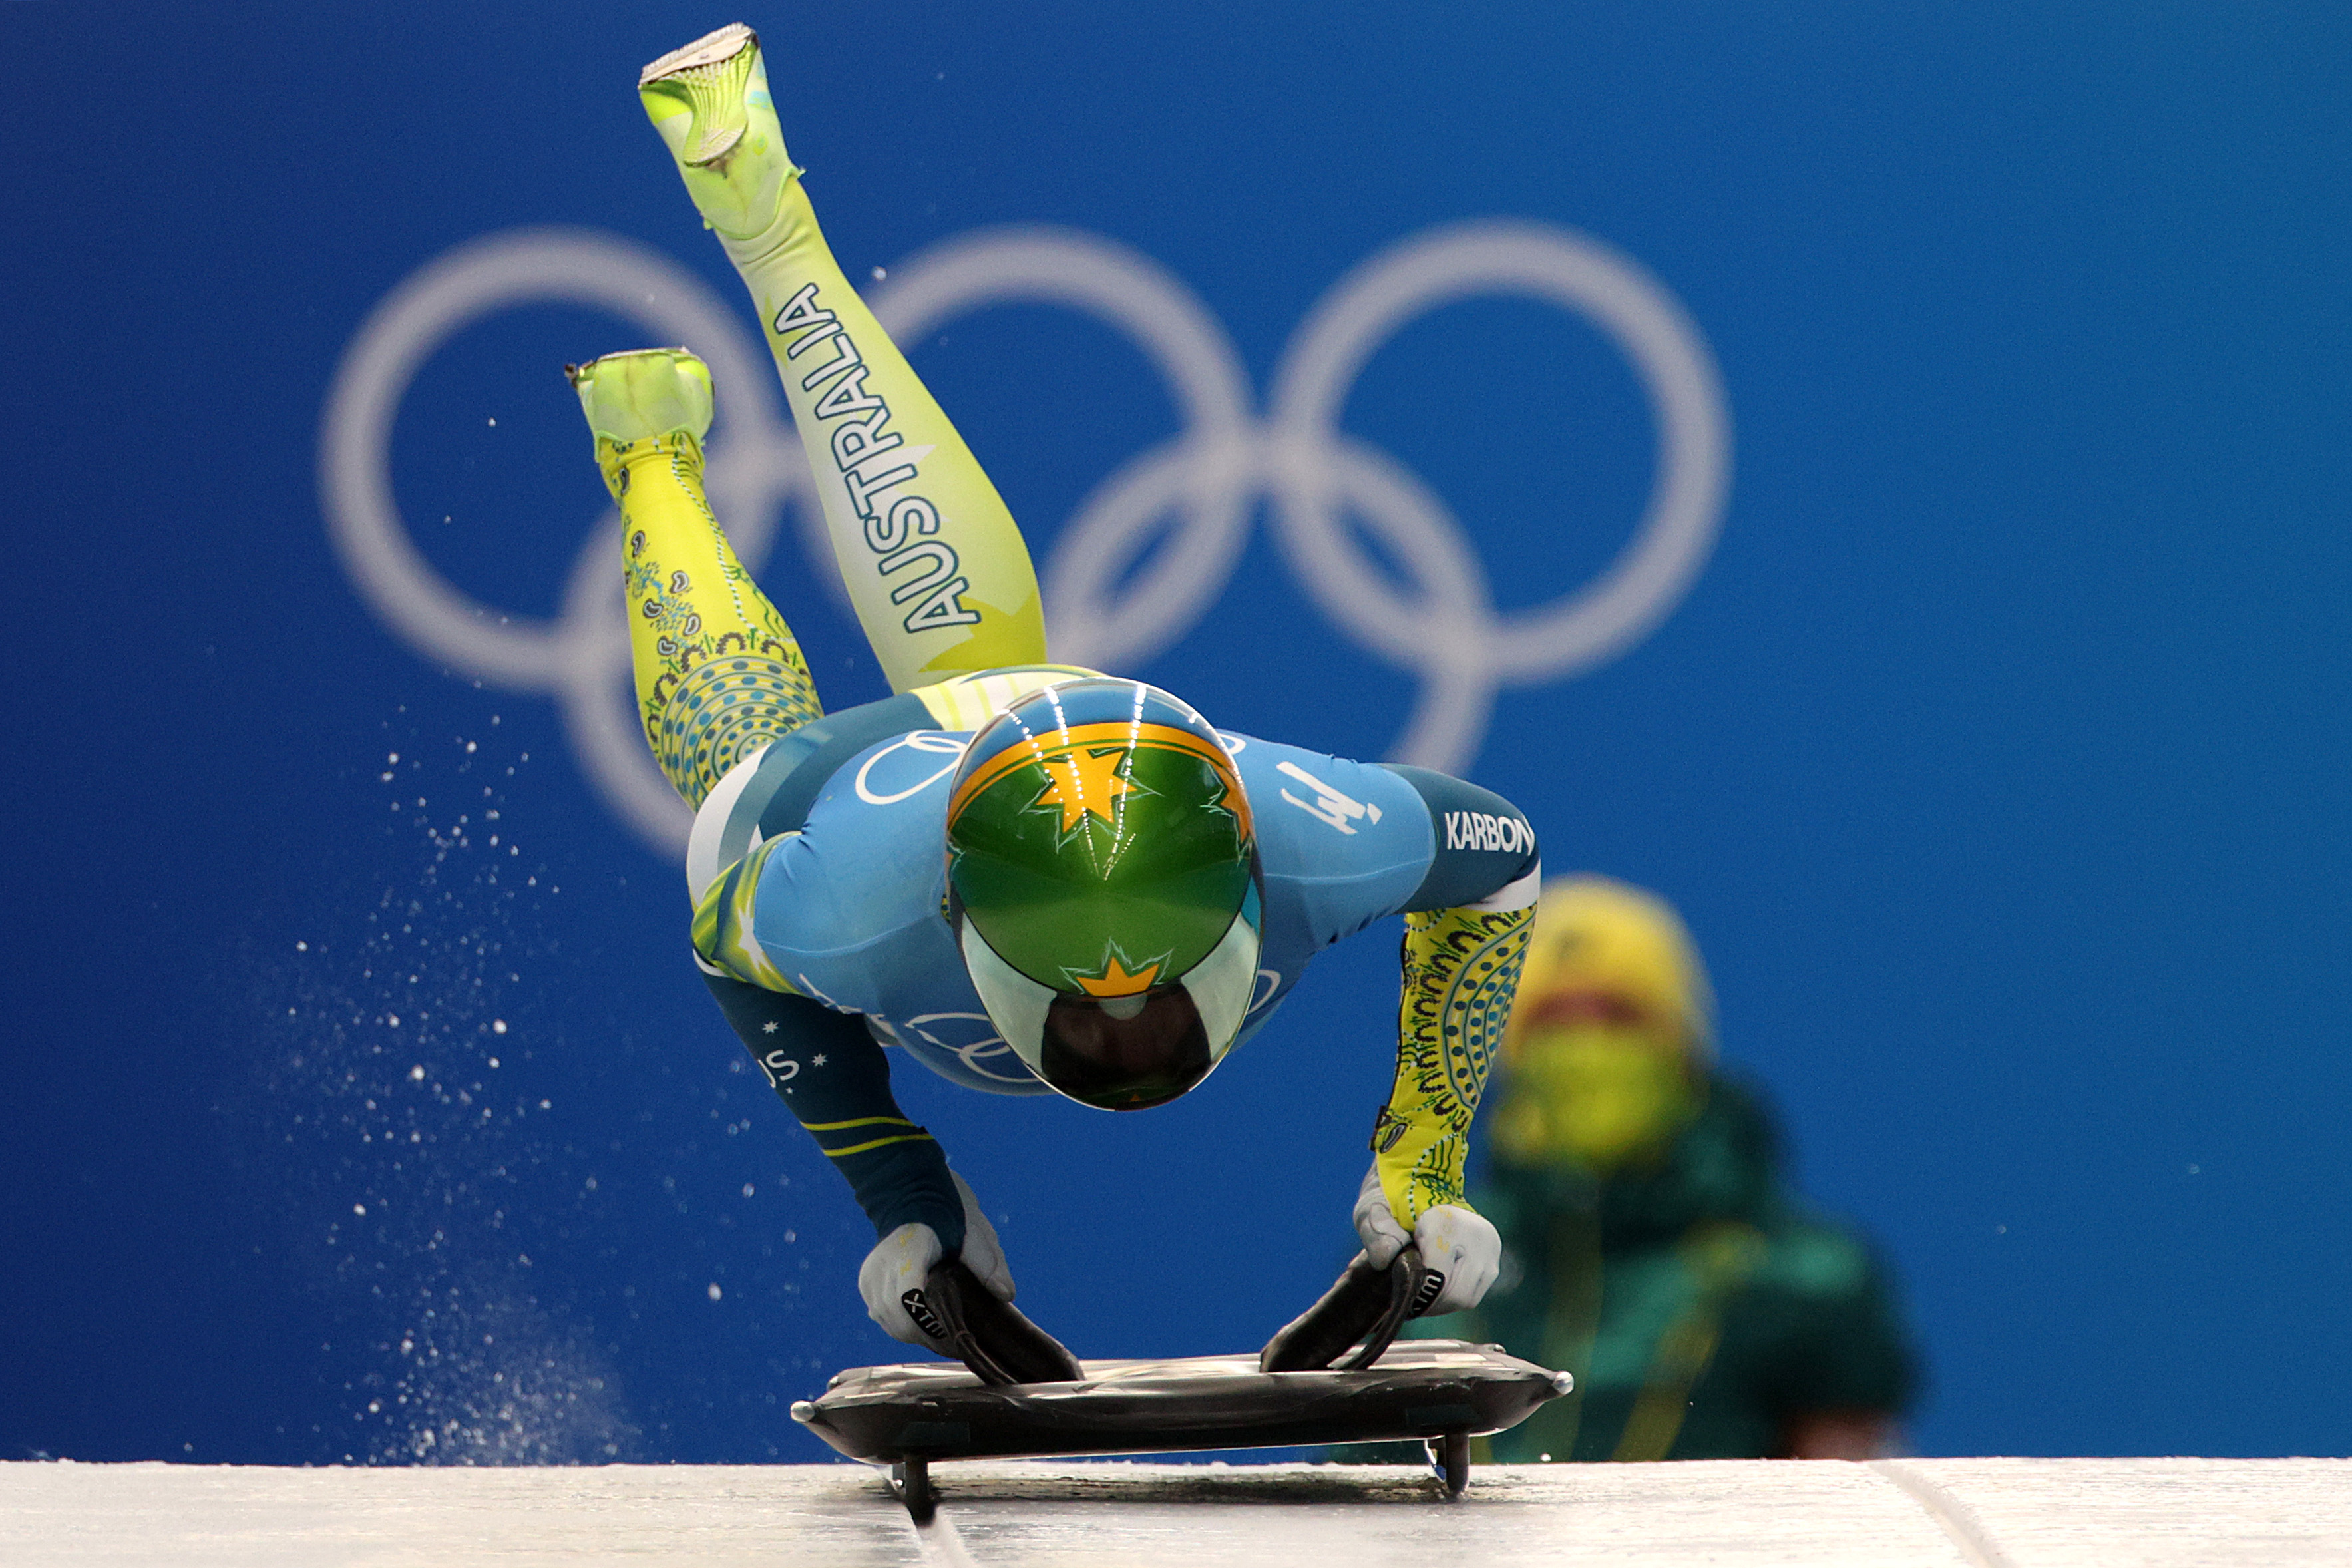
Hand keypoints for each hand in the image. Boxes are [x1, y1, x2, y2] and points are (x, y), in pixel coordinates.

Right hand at [858, 1172, 1013, 1346]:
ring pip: (890, 1324)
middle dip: (929, 1334)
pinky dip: (903, 1323)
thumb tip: (1006, 1294)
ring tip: (942, 1329)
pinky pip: (882, 1316)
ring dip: (916, 1331)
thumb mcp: (976, 1233)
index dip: (932, 1322)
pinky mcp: (866, 1282)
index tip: (956, 1329)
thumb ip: (989, 1264)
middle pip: (900, 1320)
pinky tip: (924, 1318)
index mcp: (910, 1249)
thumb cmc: (950, 1213)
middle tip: (957, 1338)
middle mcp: (883, 1265)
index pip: (909, 1298)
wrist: (913, 1193)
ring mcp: (870, 1275)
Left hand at [1351, 1164, 1499, 1314]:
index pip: (1439, 1278)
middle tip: (1410, 1298)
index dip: (1419, 1293)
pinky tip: (1436, 1286)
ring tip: (1421, 1291)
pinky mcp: (1493, 1255)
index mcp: (1447, 1221)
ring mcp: (1489, 1246)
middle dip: (1431, 1302)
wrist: (1421, 1177)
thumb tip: (1385, 1259)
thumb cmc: (1392, 1198)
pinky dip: (1454, 1295)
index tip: (1401, 1291)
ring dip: (1443, 1302)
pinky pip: (1475, 1292)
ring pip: (1468, 1298)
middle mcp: (1477, 1234)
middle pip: (1458, 1295)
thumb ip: (1377, 1234)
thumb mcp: (1372, 1210)